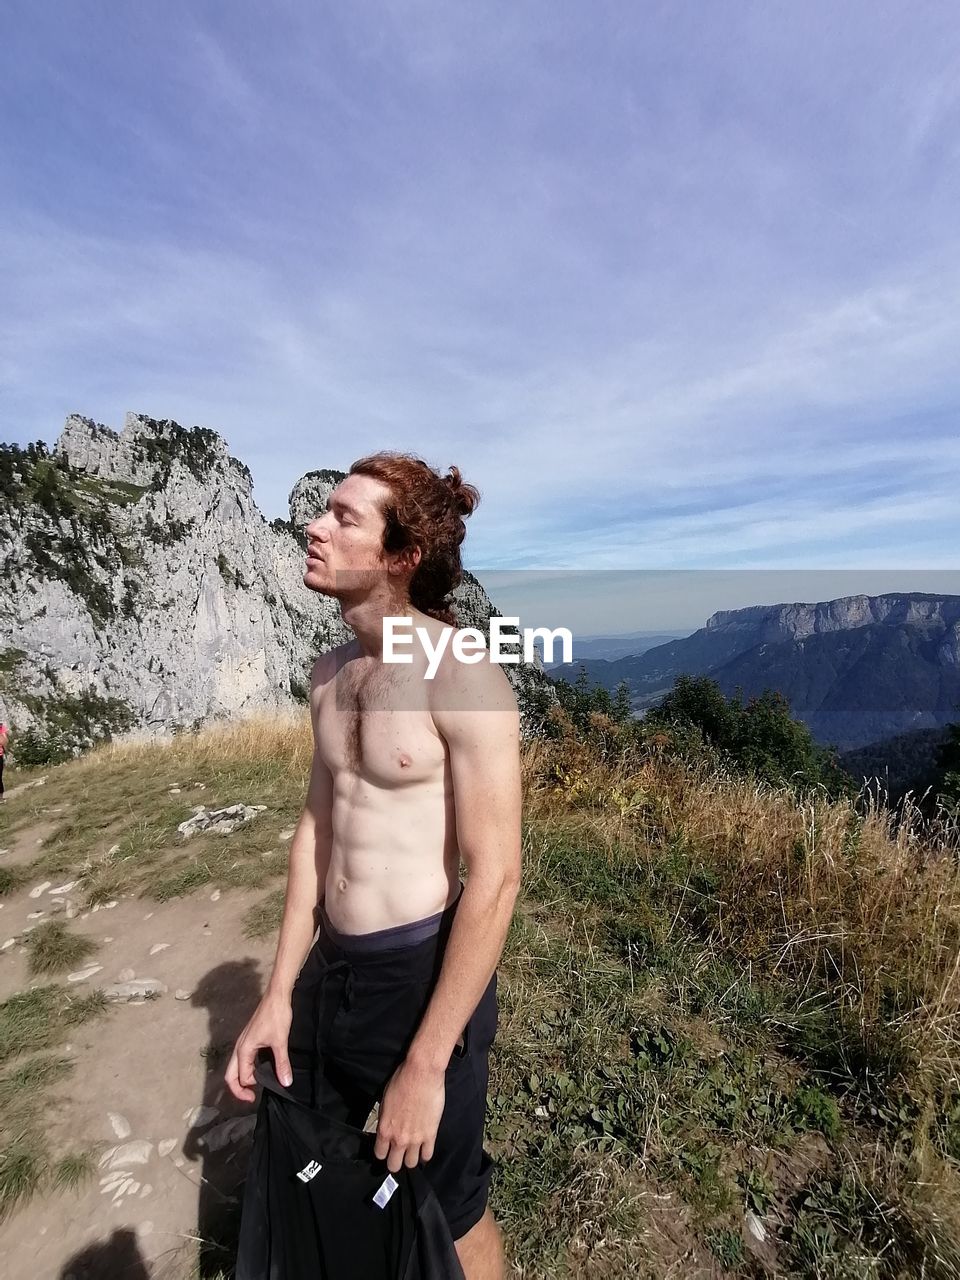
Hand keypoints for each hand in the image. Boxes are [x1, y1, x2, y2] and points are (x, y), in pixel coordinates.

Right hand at [224, 991, 293, 1102]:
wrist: (277, 996)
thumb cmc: (276, 1016)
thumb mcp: (280, 1041)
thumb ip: (281, 1063)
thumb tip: (285, 1082)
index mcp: (243, 1049)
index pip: (241, 1077)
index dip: (248, 1088)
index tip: (259, 1095)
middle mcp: (240, 1047)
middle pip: (230, 1074)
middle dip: (237, 1089)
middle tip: (250, 1098)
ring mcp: (243, 1042)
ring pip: (236, 1066)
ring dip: (242, 1078)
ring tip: (256, 1086)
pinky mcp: (250, 1038)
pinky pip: (243, 1059)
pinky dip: (248, 1068)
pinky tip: (261, 1069)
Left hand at [374, 1058, 445, 1172]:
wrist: (421, 1074)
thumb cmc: (402, 1081)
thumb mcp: (385, 1101)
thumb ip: (385, 1119)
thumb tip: (386, 1127)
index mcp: (385, 1129)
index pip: (380, 1154)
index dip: (383, 1153)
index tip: (386, 1151)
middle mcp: (399, 1138)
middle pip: (394, 1165)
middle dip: (395, 1162)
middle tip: (398, 1155)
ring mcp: (416, 1139)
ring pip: (412, 1164)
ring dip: (411, 1159)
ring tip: (412, 1152)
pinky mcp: (431, 1134)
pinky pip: (428, 1155)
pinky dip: (425, 1155)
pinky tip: (424, 1149)